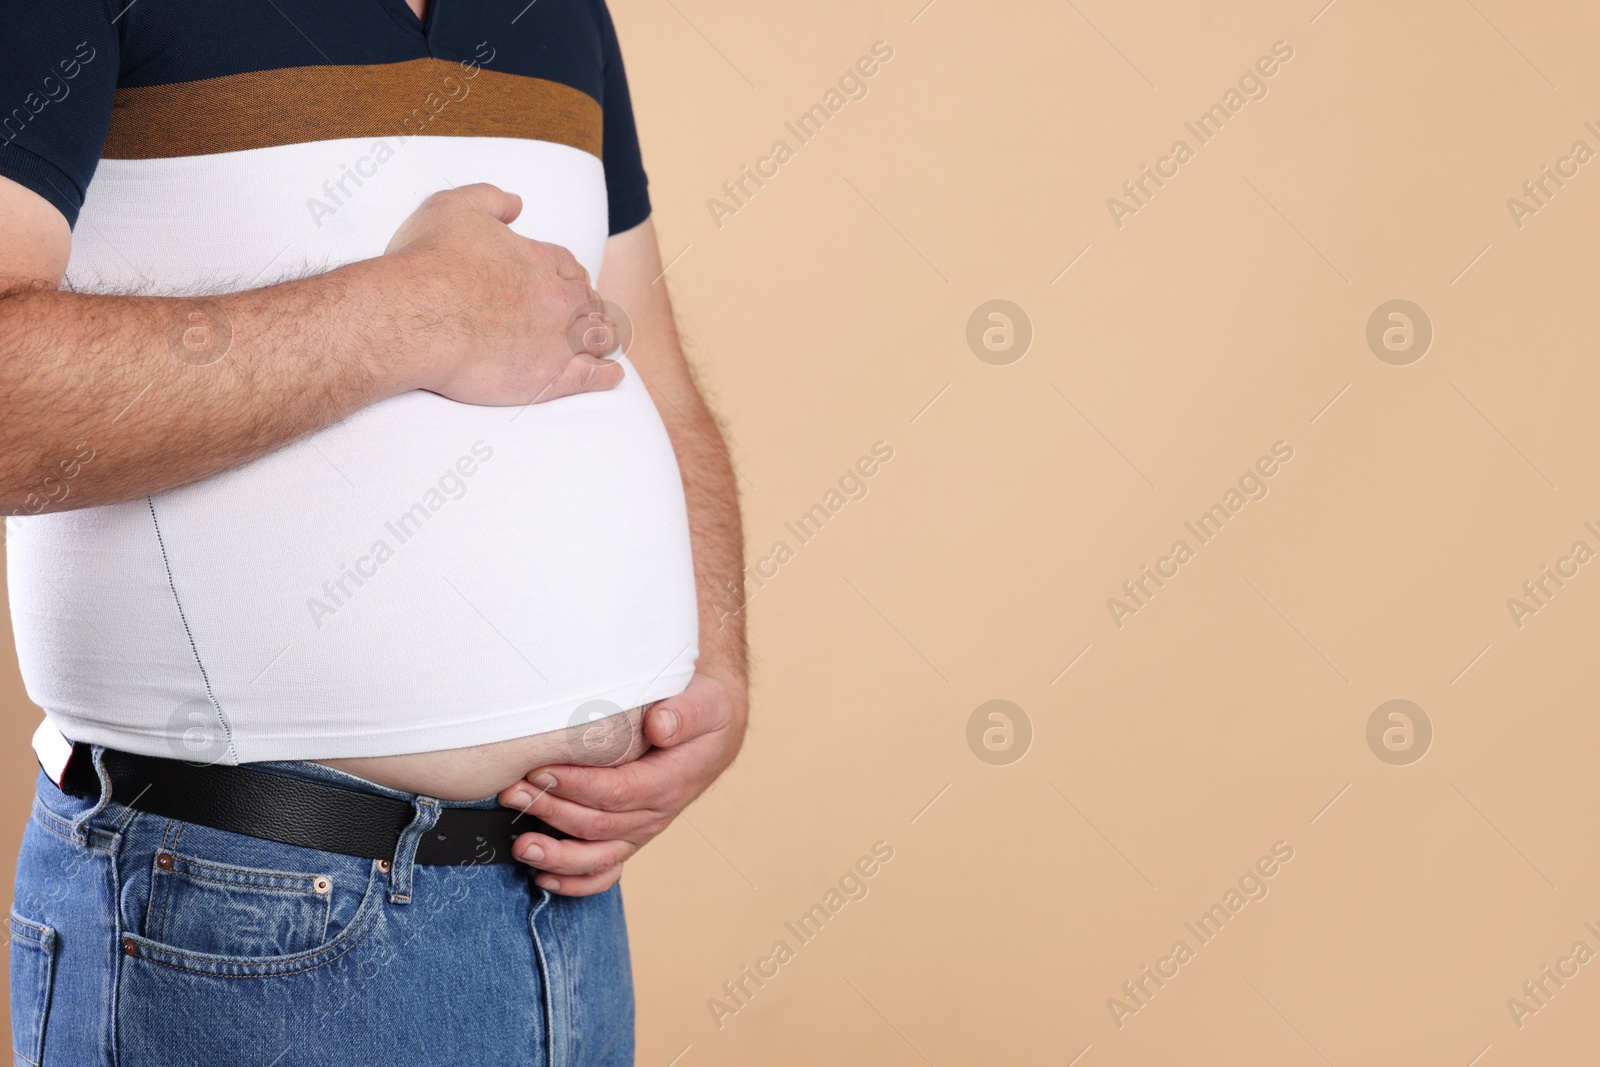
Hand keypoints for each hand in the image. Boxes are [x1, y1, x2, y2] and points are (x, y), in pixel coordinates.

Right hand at [380, 182, 623, 404]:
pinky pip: (593, 377)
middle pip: (588, 301)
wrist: (416, 317)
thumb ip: (490, 199)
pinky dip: (606, 375)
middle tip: (582, 314)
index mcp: (541, 260)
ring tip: (598, 343)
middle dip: (587, 306)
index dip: (567, 274)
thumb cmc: (430, 262)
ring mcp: (559, 341)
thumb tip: (516, 204)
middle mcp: (559, 300)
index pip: (569, 266)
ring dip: (599, 337)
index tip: (564, 282)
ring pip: (597, 337)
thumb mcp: (455, 207)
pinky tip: (611, 375)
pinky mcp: (551, 379)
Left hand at [497, 672, 748, 895]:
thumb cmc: (704, 712)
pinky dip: (575, 882)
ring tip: (520, 846)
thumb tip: (658, 725)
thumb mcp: (705, 702)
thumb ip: (684, 713)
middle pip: (597, 824)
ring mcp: (642, 830)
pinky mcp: (631, 836)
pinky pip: (605, 872)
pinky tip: (543, 878)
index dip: (576, 786)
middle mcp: (656, 813)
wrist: (715, 731)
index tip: (540, 771)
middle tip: (512, 793)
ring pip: (596, 855)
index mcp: (670, 781)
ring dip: (555, 855)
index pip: (618, 791)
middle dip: (549, 810)